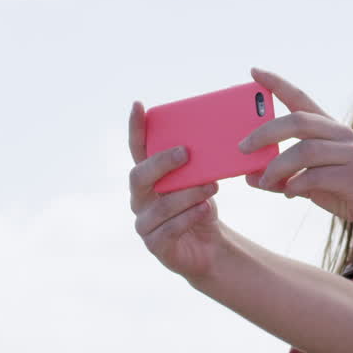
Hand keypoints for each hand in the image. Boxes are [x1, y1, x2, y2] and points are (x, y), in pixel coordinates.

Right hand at [128, 101, 223, 280]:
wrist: (209, 247)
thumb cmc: (201, 207)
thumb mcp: (202, 183)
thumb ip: (200, 165)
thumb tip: (216, 138)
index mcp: (149, 179)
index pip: (137, 150)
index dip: (135, 129)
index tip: (138, 105)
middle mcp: (140, 199)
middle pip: (139, 176)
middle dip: (162, 163)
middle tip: (186, 152)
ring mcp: (144, 223)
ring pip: (159, 206)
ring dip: (186, 194)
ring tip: (211, 186)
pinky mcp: (155, 245)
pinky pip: (168, 230)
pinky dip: (188, 218)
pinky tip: (205, 209)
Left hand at [241, 68, 352, 238]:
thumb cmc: (348, 192)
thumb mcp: (311, 182)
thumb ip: (283, 177)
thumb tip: (250, 176)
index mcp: (330, 129)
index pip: (301, 98)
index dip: (277, 84)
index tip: (254, 72)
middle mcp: (341, 135)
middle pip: (297, 121)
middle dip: (265, 132)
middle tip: (242, 147)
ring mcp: (350, 154)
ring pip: (304, 150)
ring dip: (277, 167)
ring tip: (264, 181)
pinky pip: (315, 176)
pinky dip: (295, 184)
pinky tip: (289, 192)